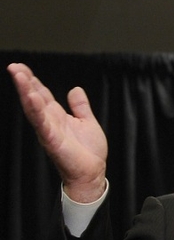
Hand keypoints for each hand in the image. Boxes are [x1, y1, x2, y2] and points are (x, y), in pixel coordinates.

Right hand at [8, 63, 107, 202]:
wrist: (92, 172)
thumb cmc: (88, 152)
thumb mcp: (87, 122)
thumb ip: (80, 106)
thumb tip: (75, 89)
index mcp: (57, 116)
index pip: (41, 94)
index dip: (32, 81)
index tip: (21, 67)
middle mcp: (49, 122)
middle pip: (33, 98)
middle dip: (24, 83)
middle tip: (14, 67)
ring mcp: (49, 131)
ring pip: (34, 108)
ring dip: (26, 92)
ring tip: (19, 76)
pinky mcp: (53, 141)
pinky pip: (43, 123)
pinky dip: (37, 111)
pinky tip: (33, 97)